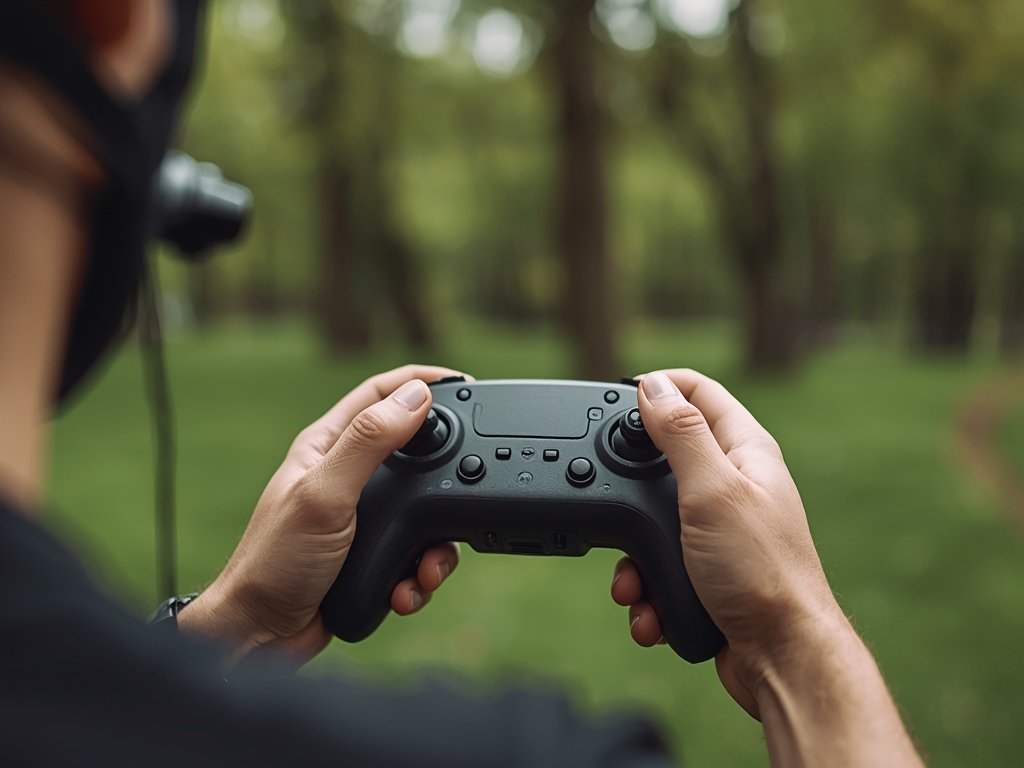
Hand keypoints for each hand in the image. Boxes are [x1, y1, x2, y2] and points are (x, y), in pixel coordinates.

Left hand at [179, 365, 466, 663]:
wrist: (261, 634)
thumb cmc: (274, 561)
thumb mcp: (325, 493)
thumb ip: (369, 442)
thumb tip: (415, 397)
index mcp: (328, 446)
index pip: (379, 394)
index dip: (419, 382)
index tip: (463, 381)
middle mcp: (346, 477)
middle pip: (415, 454)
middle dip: (443, 479)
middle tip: (469, 486)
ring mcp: (361, 518)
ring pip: (423, 513)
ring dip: (434, 545)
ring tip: (424, 568)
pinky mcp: (373, 555)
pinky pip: (415, 555)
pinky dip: (419, 576)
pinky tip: (404, 590)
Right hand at [610, 369, 841, 717]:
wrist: (781, 657)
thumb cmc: (761, 573)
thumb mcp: (711, 491)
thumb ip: (680, 435)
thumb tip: (653, 386)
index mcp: (745, 452)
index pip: (699, 392)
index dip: (659, 386)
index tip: (618, 397)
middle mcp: (734, 485)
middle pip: (663, 460)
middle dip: (629, 492)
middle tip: (613, 505)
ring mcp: (719, 530)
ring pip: (652, 523)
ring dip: (633, 556)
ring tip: (635, 582)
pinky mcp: (706, 571)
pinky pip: (659, 567)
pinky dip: (647, 589)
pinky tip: (652, 610)